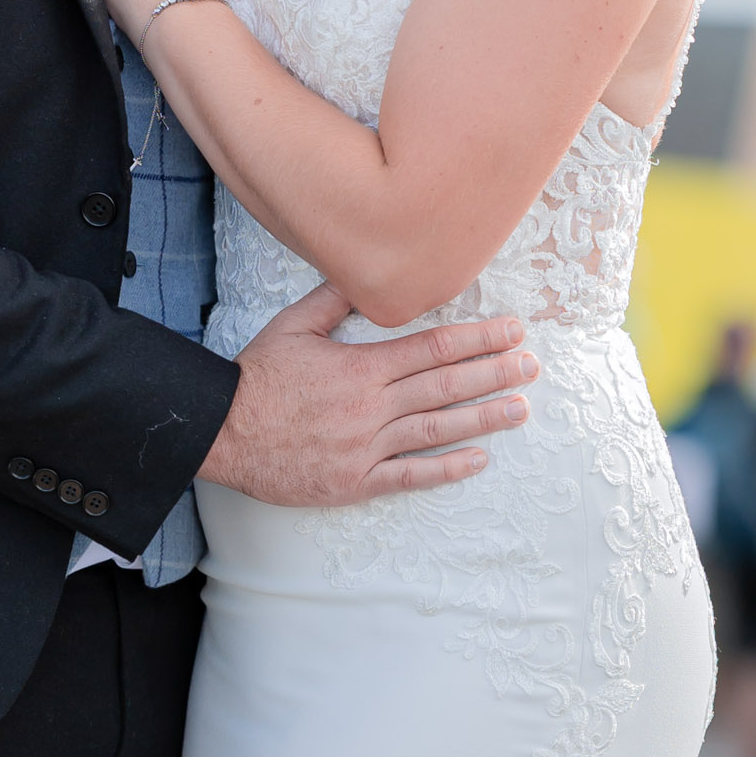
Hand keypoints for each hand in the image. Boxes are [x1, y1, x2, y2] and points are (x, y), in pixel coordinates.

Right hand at [198, 284, 539, 503]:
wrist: (223, 431)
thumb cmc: (258, 376)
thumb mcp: (294, 326)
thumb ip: (335, 300)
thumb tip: (368, 275)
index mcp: (361, 365)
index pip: (432, 348)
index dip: (477, 338)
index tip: (511, 331)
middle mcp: (371, 405)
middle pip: (445, 386)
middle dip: (494, 373)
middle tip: (532, 367)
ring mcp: (366, 446)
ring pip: (436, 430)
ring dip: (484, 419)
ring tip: (520, 410)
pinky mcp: (355, 481)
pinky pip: (410, 476)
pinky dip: (446, 469)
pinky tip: (478, 460)